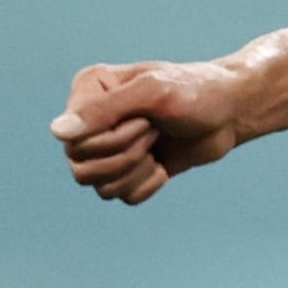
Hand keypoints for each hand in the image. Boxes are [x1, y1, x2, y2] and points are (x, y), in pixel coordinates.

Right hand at [54, 60, 249, 202]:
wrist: (231, 112)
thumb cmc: (196, 92)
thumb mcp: (153, 93)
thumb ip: (103, 111)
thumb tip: (57, 132)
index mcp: (88, 90)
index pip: (73, 141)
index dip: (111, 140)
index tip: (146, 120)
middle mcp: (91, 120)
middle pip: (81, 168)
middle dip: (126, 156)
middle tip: (154, 132)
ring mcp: (107, 147)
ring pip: (99, 187)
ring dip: (136, 172)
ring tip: (157, 146)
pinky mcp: (128, 170)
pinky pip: (122, 197)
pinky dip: (148, 185)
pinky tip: (163, 165)